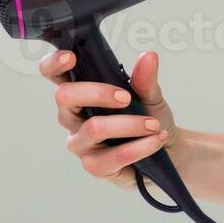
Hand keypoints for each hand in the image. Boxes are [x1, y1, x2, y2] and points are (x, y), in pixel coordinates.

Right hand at [40, 49, 178, 191]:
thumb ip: (146, 79)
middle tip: (127, 98)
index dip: (55, 64)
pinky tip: (155, 140)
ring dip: (129, 124)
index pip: (56, 75)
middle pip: (65, 97)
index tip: (71, 57)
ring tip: (153, 125)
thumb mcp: (151, 96)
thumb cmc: (150, 119)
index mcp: (82, 94)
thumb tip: (148, 56)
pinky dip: (139, 147)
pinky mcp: (94, 166)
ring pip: (93, 128)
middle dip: (98, 92)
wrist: (168, 152)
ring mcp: (81, 143)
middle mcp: (74, 117)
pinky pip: (112, 157)